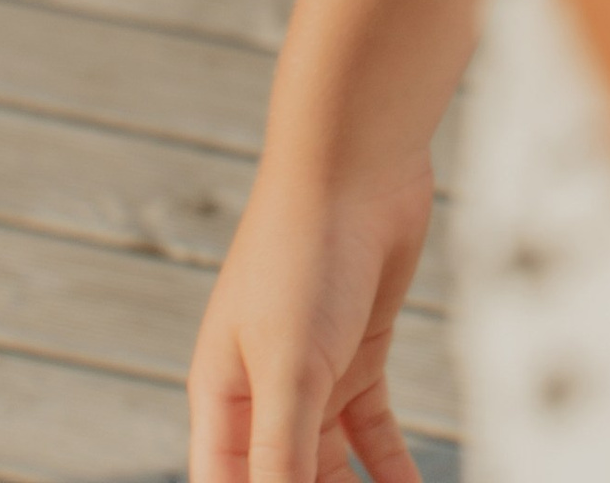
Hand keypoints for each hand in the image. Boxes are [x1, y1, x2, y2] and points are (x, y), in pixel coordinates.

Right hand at [188, 153, 433, 482]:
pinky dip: (390, 469)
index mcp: (219, 399)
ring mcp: (312, 374)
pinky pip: (371, 434)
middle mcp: (260, 394)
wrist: (357, 159)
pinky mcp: (359, 354)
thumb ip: (281, 455)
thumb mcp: (289, 366)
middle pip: (282, 482)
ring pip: (328, 468)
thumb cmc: (303, 250)